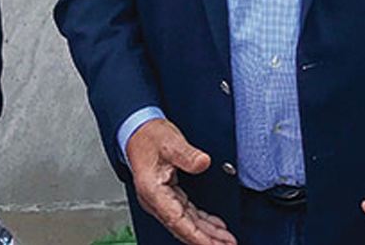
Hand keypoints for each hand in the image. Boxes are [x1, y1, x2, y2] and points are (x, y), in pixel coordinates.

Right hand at [126, 119, 235, 244]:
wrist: (138, 130)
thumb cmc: (149, 136)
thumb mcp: (170, 142)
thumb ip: (187, 154)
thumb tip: (203, 162)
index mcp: (153, 191)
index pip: (178, 222)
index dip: (197, 236)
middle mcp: (156, 200)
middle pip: (183, 228)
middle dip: (206, 239)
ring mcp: (162, 199)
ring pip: (186, 223)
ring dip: (206, 233)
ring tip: (226, 240)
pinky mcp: (168, 195)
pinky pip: (187, 215)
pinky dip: (201, 223)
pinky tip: (215, 227)